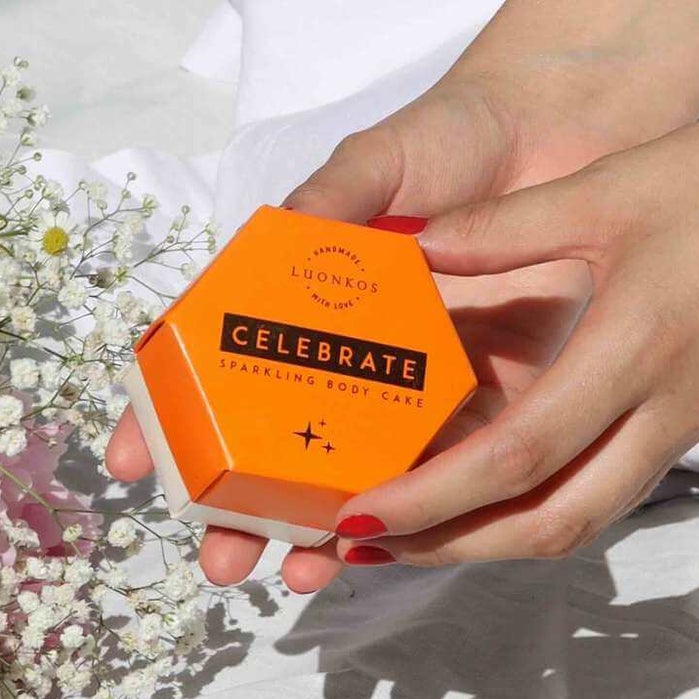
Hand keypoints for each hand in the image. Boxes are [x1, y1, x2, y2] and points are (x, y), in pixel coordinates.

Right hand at [104, 53, 686, 593]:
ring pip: (358, 477)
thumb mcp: (378, 161)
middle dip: (242, 510)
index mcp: (302, 300)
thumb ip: (329, 199)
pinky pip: (452, 472)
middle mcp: (351, 354)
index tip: (133, 460)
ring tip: (299, 566)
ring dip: (322, 531)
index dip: (171, 417)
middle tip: (222, 555)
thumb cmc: (456, 139)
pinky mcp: (495, 405)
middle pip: (280, 446)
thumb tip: (271, 238)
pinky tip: (393, 543)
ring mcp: (417, 387)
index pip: (219, 366)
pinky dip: (420, 516)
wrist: (565, 133)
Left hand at [320, 35, 698, 567]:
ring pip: (587, 513)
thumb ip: (508, 228)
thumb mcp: (617, 186)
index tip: (357, 515)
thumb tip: (414, 250)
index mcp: (638, 348)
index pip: (518, 457)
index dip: (431, 498)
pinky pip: (616, 480)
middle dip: (453, 547)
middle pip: (551, 523)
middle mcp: (668, 406)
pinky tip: (502, 472)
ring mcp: (693, 416)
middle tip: (369, 543)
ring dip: (499, 533)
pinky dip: (547, 496)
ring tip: (420, 521)